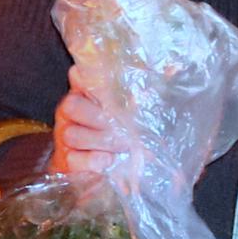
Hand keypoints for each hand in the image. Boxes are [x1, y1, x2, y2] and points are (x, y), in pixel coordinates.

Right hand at [47, 70, 137, 187]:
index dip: (87, 77)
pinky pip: (73, 158)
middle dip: (99, 117)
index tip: (104, 83)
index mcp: (84, 93)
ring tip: (123, 145)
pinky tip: (109, 160)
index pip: (79, 76)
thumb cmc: (119, 133)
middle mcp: (69, 112)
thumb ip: (147, 91)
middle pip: (71, 105)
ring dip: (101, 140)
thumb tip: (174, 69)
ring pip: (72, 134)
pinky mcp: (65, 161)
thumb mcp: (132, 110)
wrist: (102, 169)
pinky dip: (93, 160)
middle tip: (123, 128)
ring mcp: (63, 137)